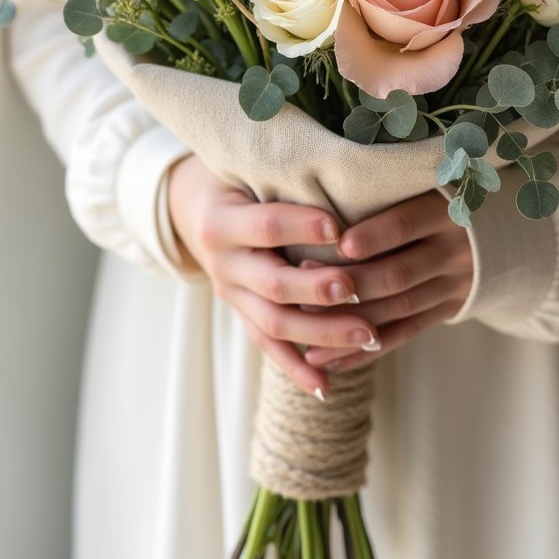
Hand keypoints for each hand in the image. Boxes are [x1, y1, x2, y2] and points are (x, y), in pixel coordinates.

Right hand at [167, 153, 381, 397]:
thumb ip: (288, 181)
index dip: (301, 227)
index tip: (340, 227)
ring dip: (322, 333)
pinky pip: (268, 346)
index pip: (265, 225)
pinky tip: (325, 387)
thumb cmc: (238, 178)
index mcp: (221, 220)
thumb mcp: (250, 171)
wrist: (193, 205)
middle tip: (355, 289)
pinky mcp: (241, 314)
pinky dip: (296, 368)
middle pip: (272, 283)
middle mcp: (222, 262)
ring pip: (274, 323)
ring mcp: (230, 294)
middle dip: (316, 290)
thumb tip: (351, 181)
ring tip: (366, 335)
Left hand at [302, 190, 472, 374]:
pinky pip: (404, 334)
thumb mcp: (431, 186)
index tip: (338, 245)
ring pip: (398, 309)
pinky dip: (366, 350)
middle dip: (351, 284)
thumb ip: (391, 195)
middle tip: (306, 288)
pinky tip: (332, 359)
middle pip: (398, 274)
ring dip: (351, 323)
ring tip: (307, 332)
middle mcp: (453, 252)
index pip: (405, 224)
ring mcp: (453, 285)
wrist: (502, 232)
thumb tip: (326, 209)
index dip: (373, 236)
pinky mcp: (447, 310)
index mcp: (445, 213)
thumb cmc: (442, 199)